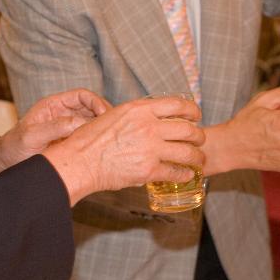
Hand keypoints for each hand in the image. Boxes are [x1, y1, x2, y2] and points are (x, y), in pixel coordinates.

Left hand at [0, 89, 107, 176]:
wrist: (4, 166)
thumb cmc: (13, 148)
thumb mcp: (31, 136)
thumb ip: (55, 127)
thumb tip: (81, 124)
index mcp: (54, 105)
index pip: (82, 96)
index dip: (96, 102)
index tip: (105, 115)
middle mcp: (63, 115)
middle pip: (92, 108)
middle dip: (104, 115)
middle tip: (114, 129)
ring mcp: (68, 130)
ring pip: (93, 124)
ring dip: (102, 129)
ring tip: (111, 140)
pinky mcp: (70, 145)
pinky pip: (88, 140)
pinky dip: (97, 142)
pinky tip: (103, 151)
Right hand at [42, 95, 205, 204]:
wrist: (79, 162)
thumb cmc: (90, 140)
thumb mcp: (114, 115)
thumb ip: (135, 115)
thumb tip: (148, 117)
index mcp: (140, 109)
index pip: (178, 105)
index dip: (192, 111)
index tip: (196, 116)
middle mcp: (149, 126)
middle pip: (188, 129)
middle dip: (198, 136)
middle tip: (199, 141)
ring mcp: (150, 148)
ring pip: (187, 152)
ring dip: (197, 157)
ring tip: (198, 160)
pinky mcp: (148, 170)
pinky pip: (175, 172)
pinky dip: (184, 174)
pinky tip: (186, 174)